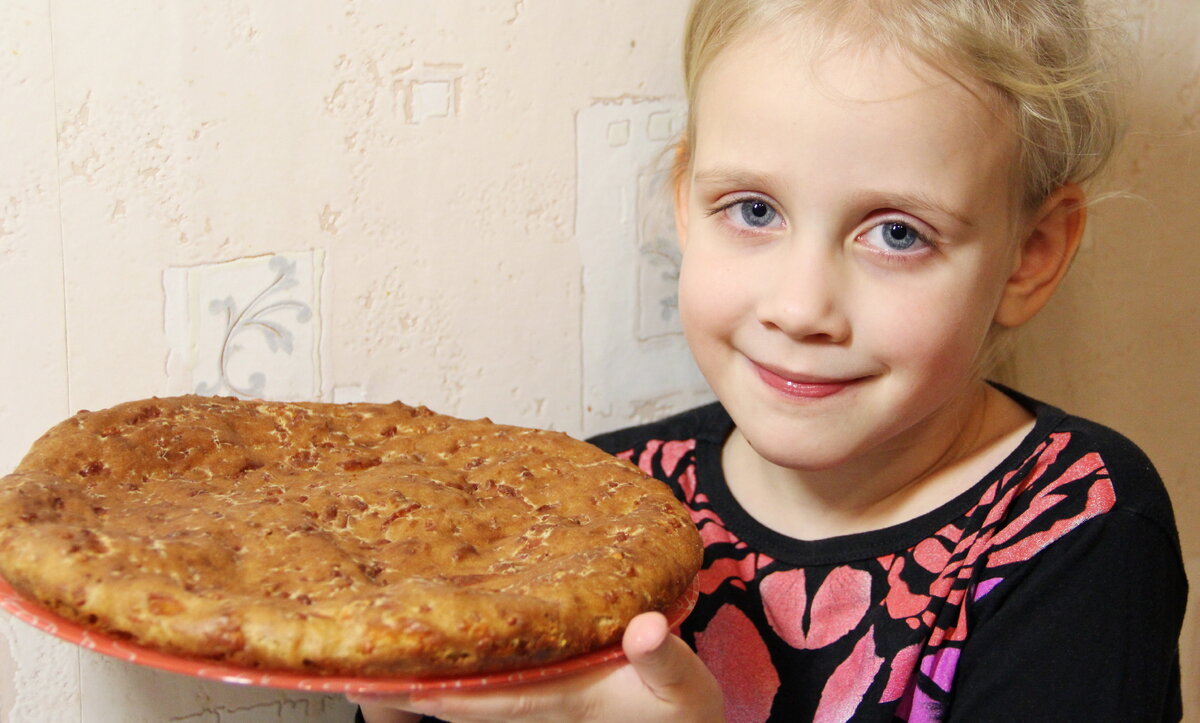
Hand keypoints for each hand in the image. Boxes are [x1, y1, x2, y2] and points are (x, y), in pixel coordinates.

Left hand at [349, 611, 724, 722]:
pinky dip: (453, 671)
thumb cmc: (683, 713)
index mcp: (555, 701)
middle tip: (342, 658)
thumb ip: (663, 658)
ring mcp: (534, 701)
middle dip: (399, 685)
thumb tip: (645, 627)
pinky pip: (484, 685)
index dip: (421, 688)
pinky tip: (436, 649)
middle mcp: (532, 705)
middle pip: (450, 699)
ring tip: (370, 653)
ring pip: (462, 694)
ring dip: (418, 676)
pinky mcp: (542, 695)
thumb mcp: (683, 686)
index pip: (472, 698)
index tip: (372, 673)